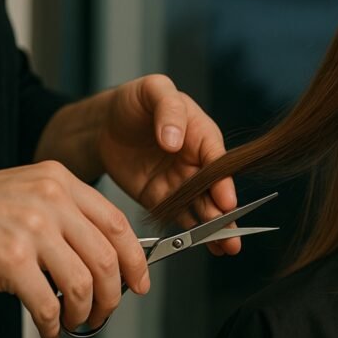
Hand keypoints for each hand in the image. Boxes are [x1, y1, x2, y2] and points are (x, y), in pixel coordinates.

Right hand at [0, 162, 148, 337]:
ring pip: (83, 283)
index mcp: (61, 182)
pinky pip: (48, 303)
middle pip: (106, 256)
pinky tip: (49, 328)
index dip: (135, 259)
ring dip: (84, 312)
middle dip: (112, 294)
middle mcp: (51, 200)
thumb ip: (69, 216)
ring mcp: (31, 228)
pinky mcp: (10, 259)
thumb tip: (109, 259)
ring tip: (75, 320)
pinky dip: (53, 324)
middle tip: (106, 310)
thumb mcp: (30, 194)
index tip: (140, 281)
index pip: (117, 223)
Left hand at [97, 75, 237, 255]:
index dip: (222, 181)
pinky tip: (206, 246)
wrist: (105, 122)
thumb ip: (168, 110)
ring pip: (202, 208)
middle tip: (232, 235)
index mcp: (202, 134)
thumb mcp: (155, 90)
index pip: (217, 160)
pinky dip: (191, 233)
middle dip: (225, 214)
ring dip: (214, 229)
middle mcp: (197, 162)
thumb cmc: (137, 101)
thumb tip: (174, 140)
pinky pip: (178, 217)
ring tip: (226, 247)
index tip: (226, 200)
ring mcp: (181, 182)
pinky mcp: (162, 198)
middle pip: (215, 190)